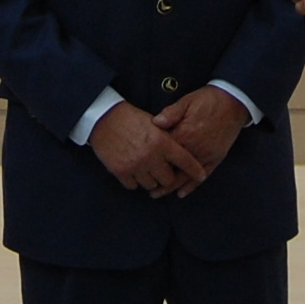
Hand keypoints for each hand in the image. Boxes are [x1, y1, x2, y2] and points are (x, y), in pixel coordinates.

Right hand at [89, 101, 208, 198]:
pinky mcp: (121, 172)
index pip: (184, 160)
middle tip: (162, 169)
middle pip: (168, 179)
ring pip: (151, 185)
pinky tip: (133, 170)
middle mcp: (150, 156)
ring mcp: (135, 166)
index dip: (195, 170)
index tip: (201, 175)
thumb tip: (179, 152)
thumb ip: (166, 138)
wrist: (103, 118)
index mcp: (161, 142)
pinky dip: (135, 180)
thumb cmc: (130, 117)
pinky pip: (134, 186)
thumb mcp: (153, 122)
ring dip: (150, 179)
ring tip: (146, 168)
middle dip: (167, 176)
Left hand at [152, 87, 247, 189]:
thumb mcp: (187, 101)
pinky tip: (181, 193)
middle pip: (171, 167)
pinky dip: (191, 186)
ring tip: (157, 194)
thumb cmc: (208, 100)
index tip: (139, 163)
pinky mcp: (215, 158)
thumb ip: (171, 113)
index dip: (150, 157)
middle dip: (157, 177)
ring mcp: (205, 155)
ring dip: (170, 186)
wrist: (234, 103)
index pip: (163, 150)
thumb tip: (154, 123)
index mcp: (184, 133)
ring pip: (185, 176)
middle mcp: (194, 148)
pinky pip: (202, 175)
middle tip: (144, 186)